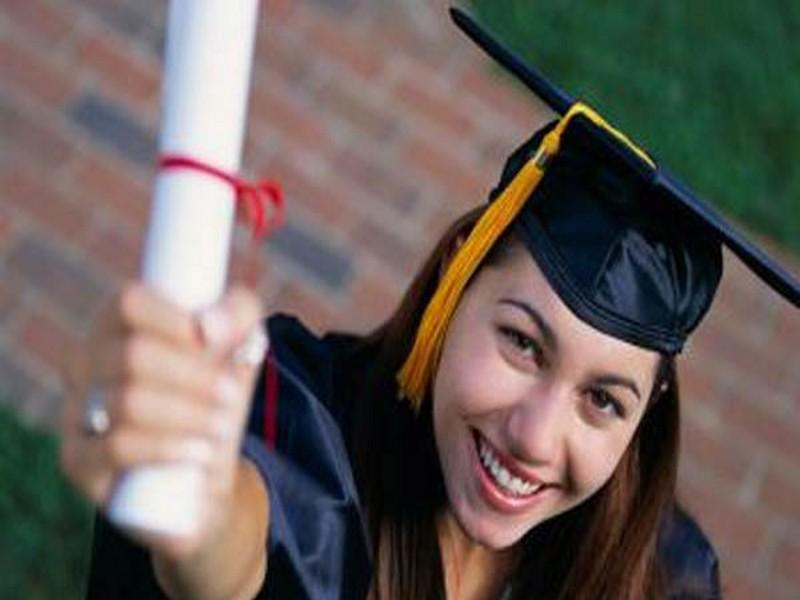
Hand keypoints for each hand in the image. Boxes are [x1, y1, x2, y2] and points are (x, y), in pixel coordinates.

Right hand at [60, 282, 264, 561]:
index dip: (174, 319)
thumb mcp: (240, 348)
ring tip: (221, 427)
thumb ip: (238, 316)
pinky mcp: (78, 459)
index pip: (129, 302)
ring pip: (127, 401)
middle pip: (133, 354)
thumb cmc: (215, 393)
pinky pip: (116, 447)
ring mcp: (76, 409)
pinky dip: (167, 448)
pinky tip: (200, 452)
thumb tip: (212, 326)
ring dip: (188, 414)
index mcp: (120, 323)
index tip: (215, 338)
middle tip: (230, 393)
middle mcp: (88, 360)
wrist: (204, 471)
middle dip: (194, 375)